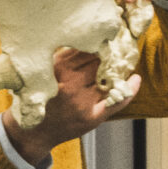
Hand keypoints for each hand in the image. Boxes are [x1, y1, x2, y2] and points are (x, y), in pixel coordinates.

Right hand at [3, 49, 139, 164]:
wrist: (32, 132)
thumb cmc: (40, 97)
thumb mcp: (46, 72)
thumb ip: (65, 56)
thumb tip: (91, 36)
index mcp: (58, 69)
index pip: (89, 48)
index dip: (100, 42)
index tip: (108, 38)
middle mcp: (71, 84)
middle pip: (101, 62)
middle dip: (109, 55)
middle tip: (119, 48)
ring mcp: (82, 102)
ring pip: (110, 78)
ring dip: (118, 70)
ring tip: (122, 63)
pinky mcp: (92, 117)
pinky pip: (117, 100)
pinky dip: (130, 88)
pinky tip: (135, 79)